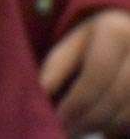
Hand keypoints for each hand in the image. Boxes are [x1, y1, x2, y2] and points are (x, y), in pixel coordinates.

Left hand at [40, 9, 129, 134]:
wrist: (127, 40)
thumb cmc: (92, 45)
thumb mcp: (71, 47)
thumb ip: (56, 67)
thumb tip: (41, 92)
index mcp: (115, 31)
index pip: (95, 76)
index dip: (75, 102)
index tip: (58, 119)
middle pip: (114, 96)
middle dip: (87, 119)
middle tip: (66, 130)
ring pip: (129, 112)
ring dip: (103, 126)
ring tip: (80, 128)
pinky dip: (119, 127)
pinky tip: (103, 127)